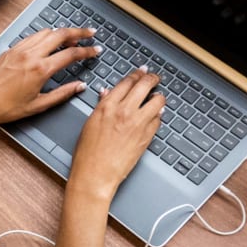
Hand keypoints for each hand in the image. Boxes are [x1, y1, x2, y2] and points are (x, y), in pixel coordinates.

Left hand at [0, 28, 98, 130]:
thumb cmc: (5, 107)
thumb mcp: (38, 105)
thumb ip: (62, 94)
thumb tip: (79, 87)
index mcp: (40, 70)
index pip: (71, 54)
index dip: (87, 51)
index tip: (95, 50)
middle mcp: (31, 55)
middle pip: (61, 34)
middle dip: (78, 32)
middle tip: (90, 33)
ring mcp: (20, 49)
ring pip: (46, 32)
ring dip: (62, 32)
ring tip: (72, 37)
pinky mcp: (11, 49)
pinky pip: (33, 36)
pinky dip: (45, 35)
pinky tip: (50, 41)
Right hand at [68, 69, 164, 204]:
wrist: (96, 174)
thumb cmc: (88, 153)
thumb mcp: (90, 123)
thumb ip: (102, 105)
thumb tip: (108, 93)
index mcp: (107, 105)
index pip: (127, 81)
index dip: (137, 74)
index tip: (141, 72)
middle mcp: (124, 111)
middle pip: (145, 85)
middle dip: (152, 78)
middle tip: (154, 78)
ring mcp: (138, 123)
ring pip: (157, 100)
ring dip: (159, 96)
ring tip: (157, 97)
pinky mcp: (147, 136)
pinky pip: (158, 119)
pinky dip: (158, 114)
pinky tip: (155, 114)